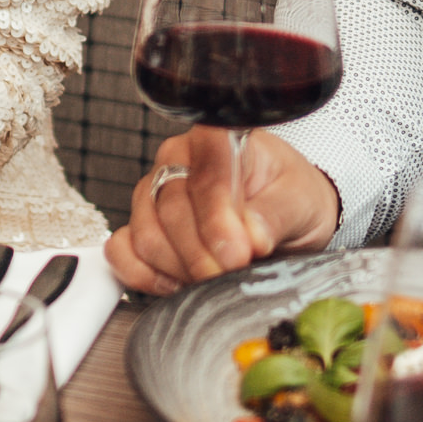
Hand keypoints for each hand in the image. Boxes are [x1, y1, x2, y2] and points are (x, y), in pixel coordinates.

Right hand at [105, 125, 339, 292]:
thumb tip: (251, 236)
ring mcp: (153, 192)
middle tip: (236, 272)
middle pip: (171, 209)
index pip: (205, 171)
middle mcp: (178, 159)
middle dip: (204, 254)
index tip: (238, 253)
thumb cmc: (290, 198)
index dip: (217, 217)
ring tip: (217, 276)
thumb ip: (275, 215)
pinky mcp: (139, 225)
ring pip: (147, 236)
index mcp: (217, 139)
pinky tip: (181, 281)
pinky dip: (148, 276)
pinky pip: (122, 252)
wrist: (283, 220)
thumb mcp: (300, 202)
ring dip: (182, 268)